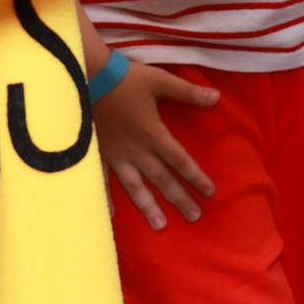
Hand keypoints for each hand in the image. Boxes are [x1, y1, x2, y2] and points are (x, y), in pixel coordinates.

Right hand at [97, 62, 221, 230]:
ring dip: (148, 206)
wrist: (87, 77)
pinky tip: (110, 215)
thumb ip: (188, 93)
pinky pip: (101, 180)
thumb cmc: (125, 79)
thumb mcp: (160, 81)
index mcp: (153, 134)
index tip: (210, 193)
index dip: (196, 177)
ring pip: (135, 186)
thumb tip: (216, 98)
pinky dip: (106, 198)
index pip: (180, 161)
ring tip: (160, 225)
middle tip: (194, 217)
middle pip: (162, 179)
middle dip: (179, 199)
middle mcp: (136, 151)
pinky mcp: (97, 154)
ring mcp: (115, 156)